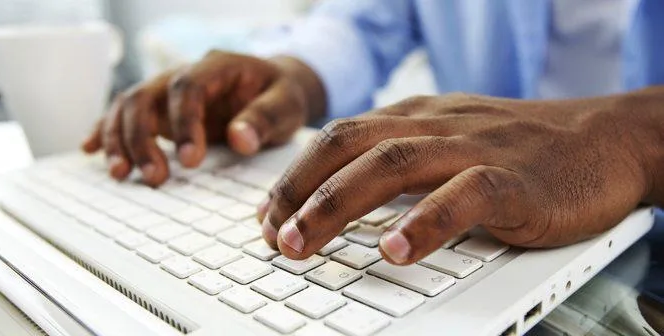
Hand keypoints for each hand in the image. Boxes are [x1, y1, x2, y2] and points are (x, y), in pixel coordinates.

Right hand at [82, 51, 325, 185]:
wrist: (275, 87)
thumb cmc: (282, 95)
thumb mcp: (288, 105)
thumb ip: (266, 119)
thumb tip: (240, 140)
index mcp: (218, 65)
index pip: (188, 86)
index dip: (184, 122)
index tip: (190, 161)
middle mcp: (185, 74)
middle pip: (147, 95)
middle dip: (143, 137)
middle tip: (155, 177)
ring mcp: (168, 90)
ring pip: (128, 105)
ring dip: (119, 139)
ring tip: (121, 174)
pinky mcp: (160, 109)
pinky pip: (124, 114)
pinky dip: (105, 131)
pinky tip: (89, 151)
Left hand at [259, 91, 661, 264]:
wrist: (602, 138)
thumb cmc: (516, 148)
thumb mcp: (447, 142)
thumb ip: (398, 163)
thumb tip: (341, 200)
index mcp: (415, 117)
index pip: (338, 138)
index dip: (295, 176)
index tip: (267, 214)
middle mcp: (435, 125)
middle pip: (349, 148)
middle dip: (300, 191)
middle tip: (271, 235)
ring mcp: (473, 148)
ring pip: (391, 164)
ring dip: (337, 206)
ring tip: (302, 243)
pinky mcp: (514, 179)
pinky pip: (463, 195)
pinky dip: (425, 222)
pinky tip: (396, 251)